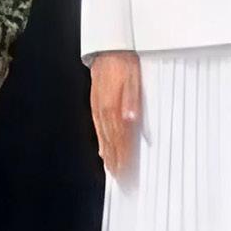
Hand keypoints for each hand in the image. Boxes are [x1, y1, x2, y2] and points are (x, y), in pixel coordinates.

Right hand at [90, 51, 140, 177]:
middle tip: (121, 181)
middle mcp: (103, 112)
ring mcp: (98, 109)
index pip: (120, 140)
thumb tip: (131, 120)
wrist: (108, 48)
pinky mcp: (96, 105)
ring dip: (109, 156)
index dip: (123, 159)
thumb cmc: (124, 63)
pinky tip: (102, 150)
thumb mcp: (133, 79)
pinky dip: (102, 143)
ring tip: (113, 171)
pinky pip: (98, 129)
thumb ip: (132, 101)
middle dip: (116, 163)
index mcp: (112, 108)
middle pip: (111, 143)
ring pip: (103, 138)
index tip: (126, 175)